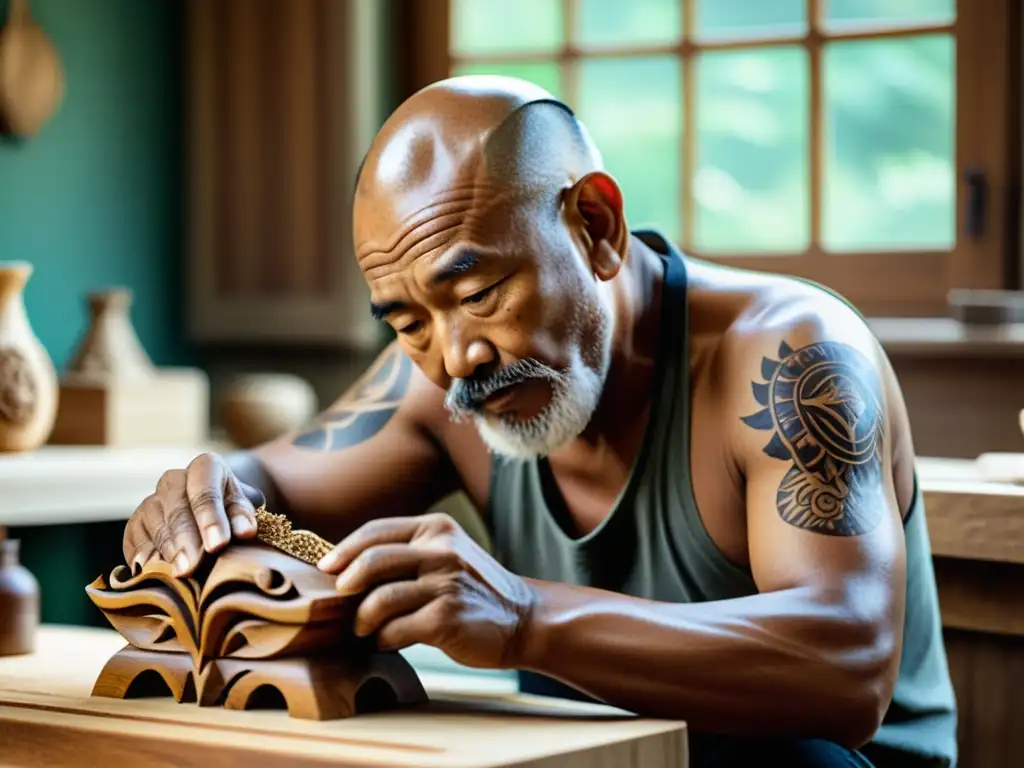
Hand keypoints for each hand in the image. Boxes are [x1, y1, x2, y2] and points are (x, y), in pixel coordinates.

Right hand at [122, 452, 259, 576]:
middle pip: (176, 510)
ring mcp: (150, 502)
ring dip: (166, 553)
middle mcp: (172, 480)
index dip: (210, 518)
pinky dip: (145, 561)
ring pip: (154, 526)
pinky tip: (155, 576)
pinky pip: (135, 543)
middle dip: (185, 540)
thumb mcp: (243, 507)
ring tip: (176, 575)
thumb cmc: (231, 511)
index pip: (205, 490)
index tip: (218, 545)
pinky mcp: (135, 526)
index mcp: (204, 468)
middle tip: (193, 566)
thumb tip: (244, 531)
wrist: (212, 510)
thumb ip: (243, 517)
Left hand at [317, 512, 535, 668]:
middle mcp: (442, 550)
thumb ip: (407, 554)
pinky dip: (384, 639)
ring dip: (362, 619)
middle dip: (346, 583)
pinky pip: (395, 630)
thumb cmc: (472, 590)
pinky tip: (389, 641)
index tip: (325, 567)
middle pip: (372, 560)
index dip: (344, 549)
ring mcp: (445, 584)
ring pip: (379, 599)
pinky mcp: (447, 618)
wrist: (523, 618)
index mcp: (437, 529)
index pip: (377, 531)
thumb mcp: (446, 555)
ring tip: (364, 629)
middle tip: (340, 601)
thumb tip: (346, 569)